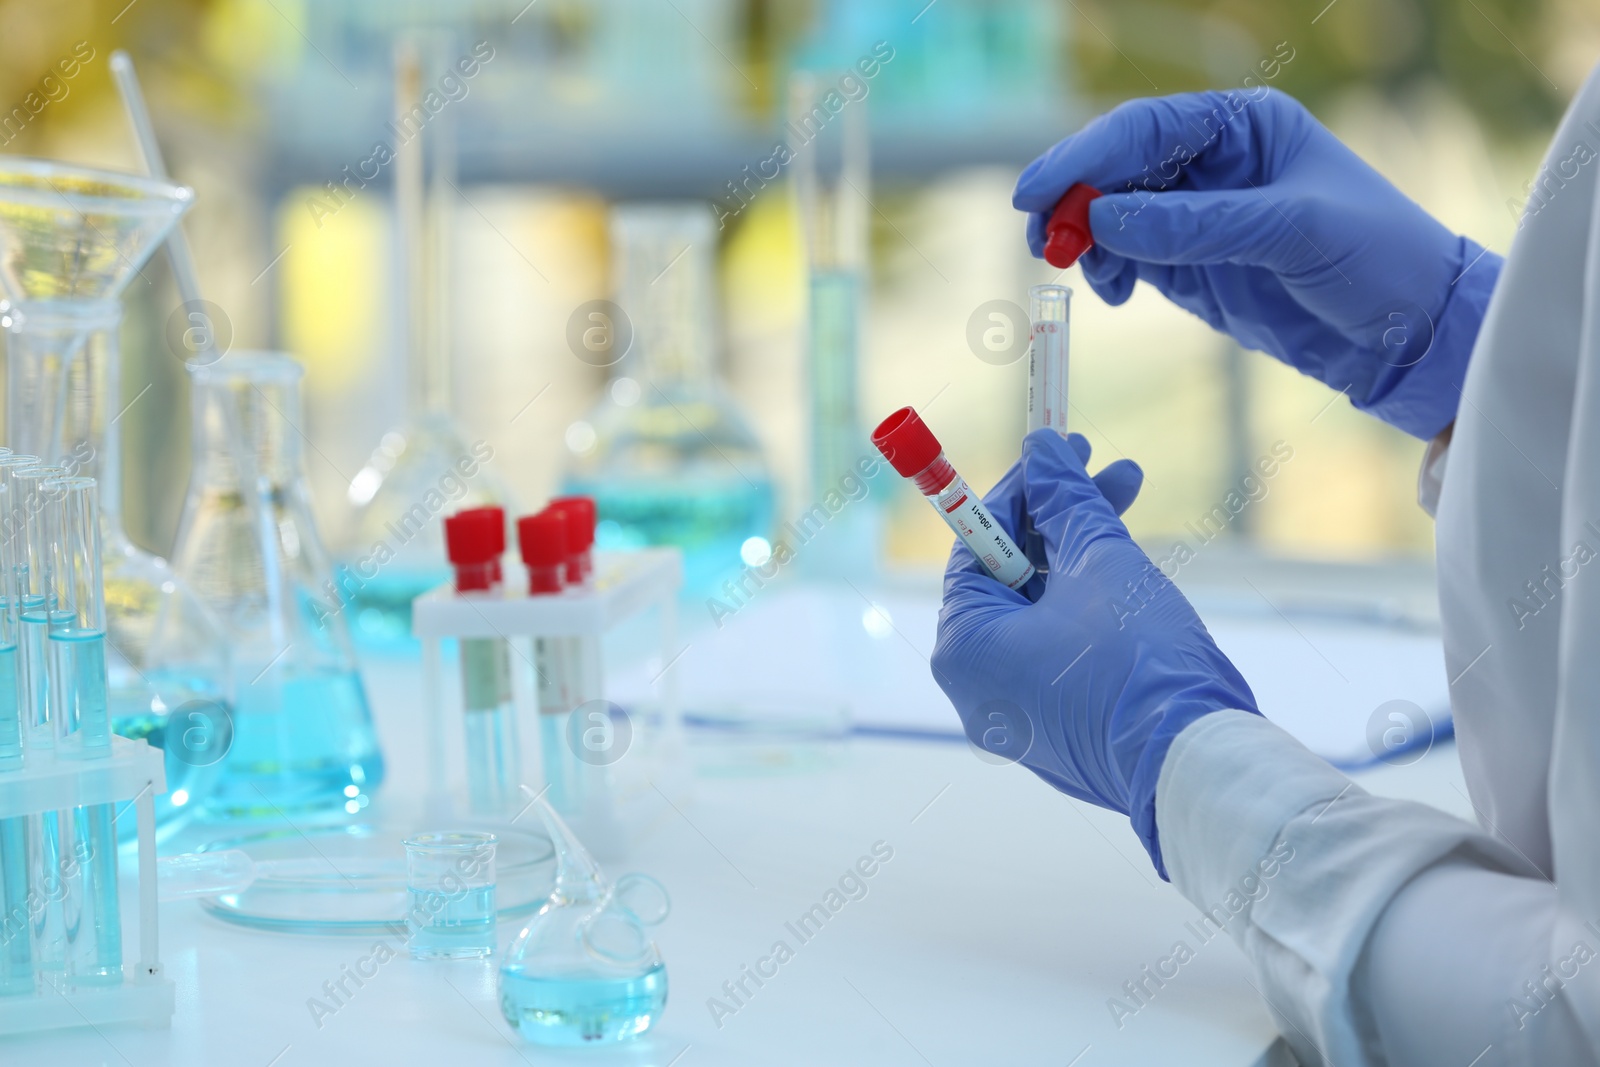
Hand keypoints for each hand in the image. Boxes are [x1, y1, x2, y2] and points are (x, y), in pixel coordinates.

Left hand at [931, 430, 1257, 876]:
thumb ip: (1066, 502)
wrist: (1198, 766)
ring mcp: (1017, 716)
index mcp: (964, 648)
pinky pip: (1060, 651)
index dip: (1020, 490)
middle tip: (1107, 468)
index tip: (1057, 449)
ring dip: (1083, 554)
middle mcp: (976, 688)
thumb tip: (1042, 448)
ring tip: (1130, 498)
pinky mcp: (1059, 732)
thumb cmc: (1140, 662)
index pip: (976, 546)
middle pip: (1009, 578)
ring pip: (1041, 612)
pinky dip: (1088, 608)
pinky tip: (1128, 565)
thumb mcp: (1101, 563)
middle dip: (1060, 517)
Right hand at [1013, 90, 1501, 439]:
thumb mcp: (1292, 231)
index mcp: (1243, 126)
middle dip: (1072, 198)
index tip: (1037, 193)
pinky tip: (1111, 291)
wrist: (1411, 333)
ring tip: (1079, 272)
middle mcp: (1213, 163)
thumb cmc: (1376, 257)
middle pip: (1116, 167)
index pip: (1144, 129)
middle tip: (1043, 239)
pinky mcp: (1192, 267)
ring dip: (1084, 239)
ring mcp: (1197, 217)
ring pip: (1112, 214)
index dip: (1084, 157)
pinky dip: (1107, 271)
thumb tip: (1101, 219)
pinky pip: (1128, 258)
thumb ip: (1197, 224)